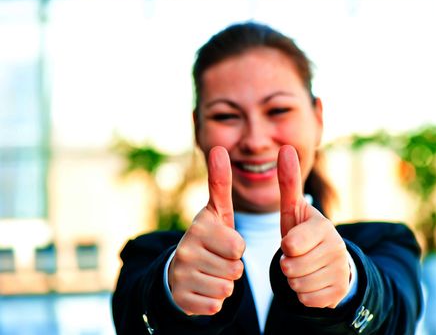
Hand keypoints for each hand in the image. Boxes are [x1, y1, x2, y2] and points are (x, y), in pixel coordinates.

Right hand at [168, 146, 244, 314]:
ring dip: (225, 284)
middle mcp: (186, 249)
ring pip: (226, 289)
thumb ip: (219, 182)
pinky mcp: (180, 298)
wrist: (181, 270)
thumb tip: (218, 147)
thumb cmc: (209, 238)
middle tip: (218, 260)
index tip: (225, 242)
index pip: (237, 247)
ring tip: (211, 272)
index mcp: (199, 227)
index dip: (237, 248)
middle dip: (233, 267)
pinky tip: (203, 288)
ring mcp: (181, 274)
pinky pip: (215, 306)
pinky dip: (214, 301)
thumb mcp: (216, 211)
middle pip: (235, 269)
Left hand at [278, 145, 349, 308]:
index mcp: (324, 227)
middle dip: (287, 265)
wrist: (327, 262)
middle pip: (292, 269)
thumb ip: (288, 182)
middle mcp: (337, 248)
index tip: (291, 244)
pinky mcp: (340, 292)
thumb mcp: (294, 210)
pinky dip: (304, 295)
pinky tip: (311, 281)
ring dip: (294, 280)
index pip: (291, 245)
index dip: (285, 248)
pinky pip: (308, 301)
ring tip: (303, 268)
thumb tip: (286, 147)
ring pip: (298, 286)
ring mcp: (341, 272)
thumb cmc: (303, 233)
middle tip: (296, 257)